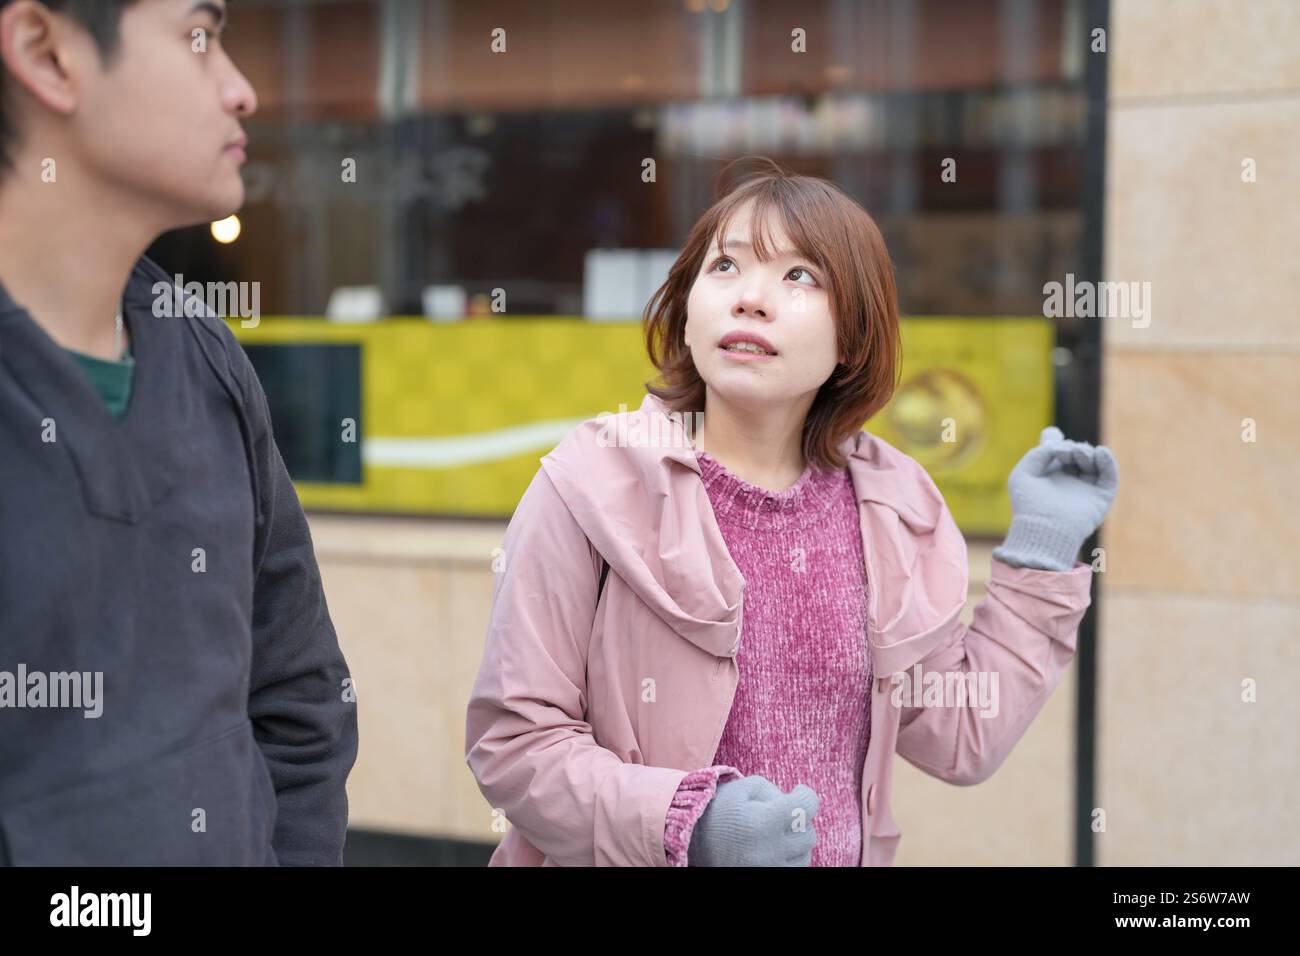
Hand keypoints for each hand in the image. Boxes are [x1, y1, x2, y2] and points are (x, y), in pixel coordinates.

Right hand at [687, 775, 818, 866]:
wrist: (691, 841)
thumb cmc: (719, 809)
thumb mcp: (743, 787)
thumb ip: (774, 791)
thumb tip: (796, 804)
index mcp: (762, 823)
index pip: (805, 808)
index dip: (806, 795)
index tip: (798, 791)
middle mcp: (769, 851)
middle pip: (808, 834)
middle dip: (800, 819)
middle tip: (784, 812)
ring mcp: (769, 870)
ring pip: (805, 855)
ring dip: (797, 840)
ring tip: (778, 831)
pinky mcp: (766, 878)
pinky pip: (794, 870)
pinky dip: (791, 857)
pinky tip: (777, 846)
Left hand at [992, 426, 1118, 570]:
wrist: (1044, 530)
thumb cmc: (1029, 505)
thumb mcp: (1023, 475)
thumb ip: (1037, 454)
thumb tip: (1060, 444)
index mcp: (1048, 475)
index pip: (1055, 452)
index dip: (1055, 440)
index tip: (1053, 437)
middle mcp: (1067, 481)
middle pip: (1075, 453)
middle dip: (1072, 447)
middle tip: (1064, 452)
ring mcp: (1085, 489)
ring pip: (1092, 462)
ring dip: (1086, 452)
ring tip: (1078, 454)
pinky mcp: (1100, 497)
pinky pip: (1109, 475)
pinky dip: (1108, 461)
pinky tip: (1100, 452)